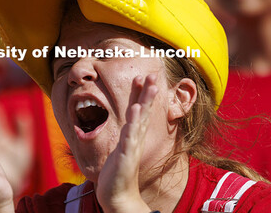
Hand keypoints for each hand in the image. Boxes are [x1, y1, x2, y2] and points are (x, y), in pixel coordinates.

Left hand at [96, 74, 158, 212]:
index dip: (141, 93)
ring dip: (144, 102)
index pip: (138, 110)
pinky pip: (130, 136)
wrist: (117, 196)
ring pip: (139, 121)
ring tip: (149, 87)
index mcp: (132, 135)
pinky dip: (133, 123)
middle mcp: (135, 138)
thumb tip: (125, 126)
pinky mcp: (126, 155)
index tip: (142, 76)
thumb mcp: (120, 149)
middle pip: (143, 111)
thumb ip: (124, 136)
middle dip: (148, 92)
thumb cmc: (117, 172)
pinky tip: (135, 111)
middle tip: (153, 75)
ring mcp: (131, 146)